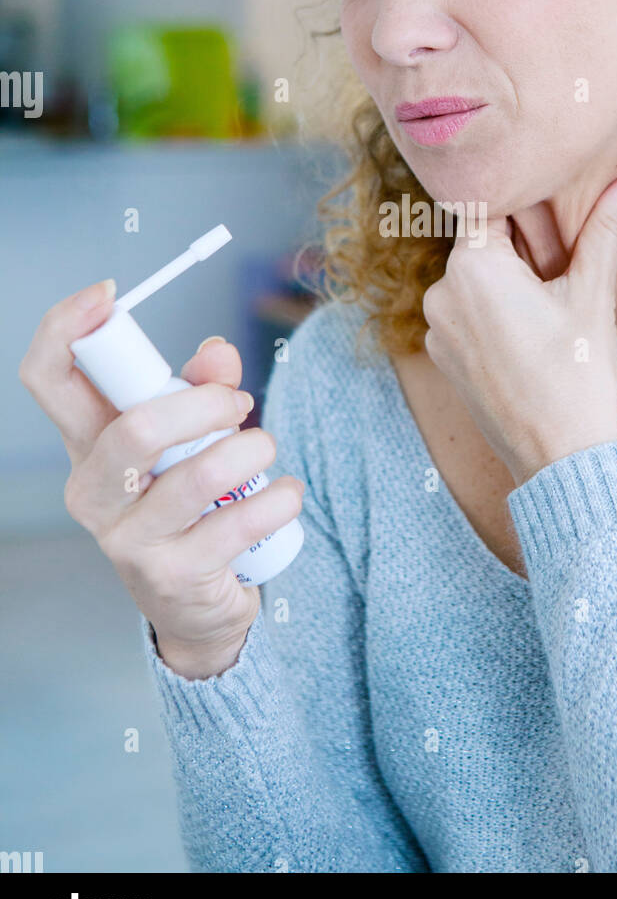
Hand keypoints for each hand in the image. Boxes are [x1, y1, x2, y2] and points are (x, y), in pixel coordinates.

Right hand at [18, 283, 303, 677]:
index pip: (48, 378)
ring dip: (250, 450)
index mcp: (88, 445)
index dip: (66, 327)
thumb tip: (220, 352)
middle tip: (238, 404)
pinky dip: (278, 498)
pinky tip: (286, 494)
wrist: (198, 606)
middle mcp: (93, 492)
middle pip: (135, 427)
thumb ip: (203, 387)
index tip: (108, 293)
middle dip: (204, 403)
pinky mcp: (171, 576)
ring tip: (265, 449)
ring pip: (195, 475)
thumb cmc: (190, 505)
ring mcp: (126, 540)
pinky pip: (237, 523)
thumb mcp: (191, 437)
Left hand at [421, 169, 616, 486]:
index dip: (525, 204)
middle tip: (562, 270)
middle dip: (521, 249)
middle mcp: (440, 292)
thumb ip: (608, 228)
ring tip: (548, 310)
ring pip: (474, 282)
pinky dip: (493, 316)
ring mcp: (436, 329)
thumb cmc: (577, 373)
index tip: (554, 215)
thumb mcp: (592, 293)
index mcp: (470, 266)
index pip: (490, 206)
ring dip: (507, 283)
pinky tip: (529, 338)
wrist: (558, 456)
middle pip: (482, 245)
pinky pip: (466, 317)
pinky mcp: (442, 358)